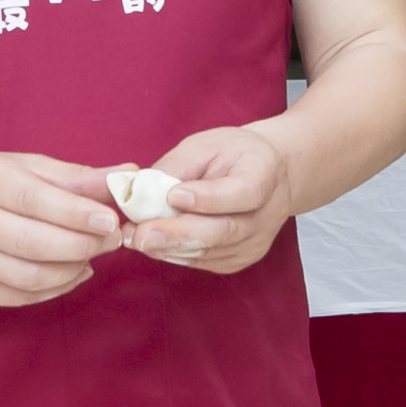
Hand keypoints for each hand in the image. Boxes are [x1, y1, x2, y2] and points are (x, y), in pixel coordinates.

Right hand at [0, 149, 123, 306]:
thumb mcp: (26, 167)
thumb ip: (76, 176)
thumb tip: (127, 177)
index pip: (33, 199)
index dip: (76, 213)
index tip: (111, 220)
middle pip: (34, 243)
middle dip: (83, 244)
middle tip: (114, 239)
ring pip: (32, 277)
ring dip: (74, 268)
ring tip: (92, 253)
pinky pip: (24, 296)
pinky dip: (58, 287)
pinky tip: (72, 270)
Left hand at [122, 123, 297, 273]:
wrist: (270, 175)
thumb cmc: (233, 154)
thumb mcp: (207, 144)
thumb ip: (177, 166)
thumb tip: (140, 189)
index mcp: (264, 174)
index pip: (242, 193)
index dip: (208, 198)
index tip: (173, 195)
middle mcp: (266, 214)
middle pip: (223, 230)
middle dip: (177, 234)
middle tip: (140, 235)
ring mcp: (255, 243)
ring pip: (210, 251)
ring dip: (169, 248)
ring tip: (135, 239)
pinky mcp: (239, 259)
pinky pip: (204, 261)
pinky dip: (176, 254)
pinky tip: (153, 245)